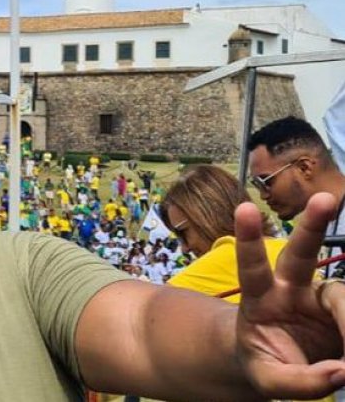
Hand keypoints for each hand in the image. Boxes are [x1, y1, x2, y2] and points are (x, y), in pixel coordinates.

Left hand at [236, 192, 344, 398]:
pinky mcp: (341, 307)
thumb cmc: (265, 363)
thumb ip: (296, 381)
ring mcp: (320, 296)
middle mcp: (291, 288)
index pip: (251, 267)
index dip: (248, 239)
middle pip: (301, 253)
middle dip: (311, 225)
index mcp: (259, 298)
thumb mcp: (267, 379)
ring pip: (342, 295)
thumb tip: (339, 373)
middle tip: (325, 198)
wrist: (279, 364)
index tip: (244, 210)